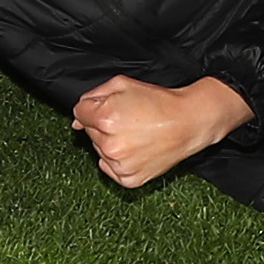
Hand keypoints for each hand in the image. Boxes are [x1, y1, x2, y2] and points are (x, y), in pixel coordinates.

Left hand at [69, 73, 252, 189]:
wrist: (187, 122)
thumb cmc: (158, 101)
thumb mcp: (122, 84)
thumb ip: (93, 96)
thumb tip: (76, 120)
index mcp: (104, 118)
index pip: (80, 113)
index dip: (95, 108)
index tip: (113, 108)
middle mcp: (109, 144)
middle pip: (90, 132)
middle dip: (103, 125)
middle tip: (130, 119)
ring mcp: (119, 164)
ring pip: (100, 151)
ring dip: (111, 143)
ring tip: (136, 134)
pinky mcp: (129, 179)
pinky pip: (110, 169)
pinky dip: (118, 161)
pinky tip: (136, 150)